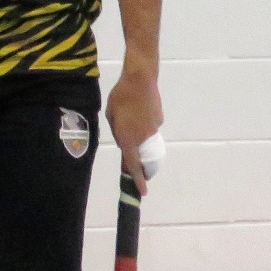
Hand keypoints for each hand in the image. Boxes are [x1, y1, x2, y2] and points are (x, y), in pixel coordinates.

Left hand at [106, 61, 163, 195]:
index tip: (143, 192)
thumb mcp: (111, 116)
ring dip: (140, 139)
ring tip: (132, 121)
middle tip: (137, 165)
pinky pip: (150, 127)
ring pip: (146, 140)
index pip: (133, 165)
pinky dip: (145, 124)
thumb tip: (125, 140)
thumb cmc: (120, 97)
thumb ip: (118, 132)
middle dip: (141, 164)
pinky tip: (139, 110)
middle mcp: (143, 137)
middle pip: (143, 157)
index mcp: (128, 138)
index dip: (137, 180)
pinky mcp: (159, 119)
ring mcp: (154, 128)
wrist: (140, 78)